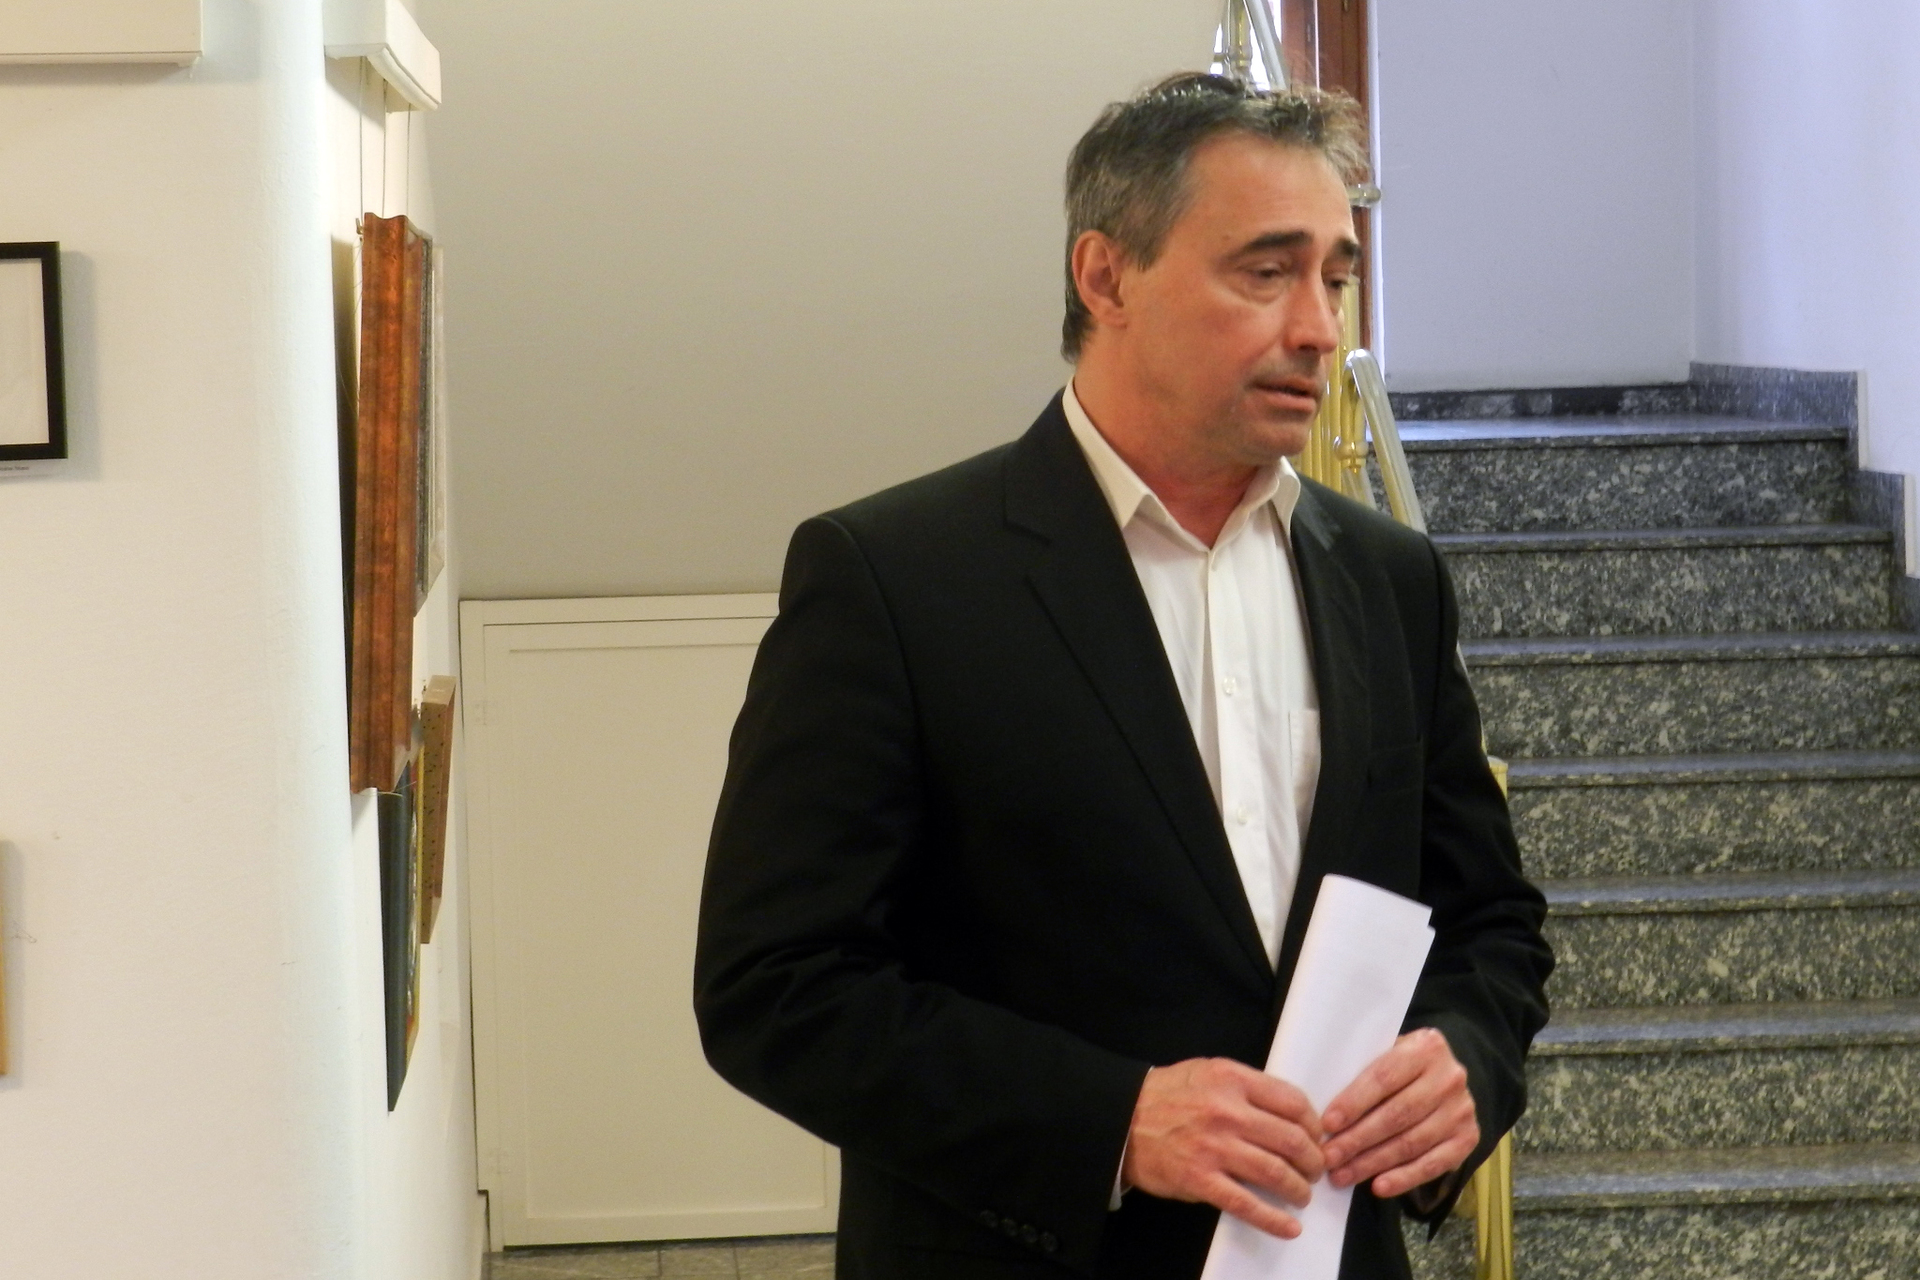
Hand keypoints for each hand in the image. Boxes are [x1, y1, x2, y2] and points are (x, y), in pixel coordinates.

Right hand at [1122, 1058, 1325, 1237]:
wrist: (1122, 1119)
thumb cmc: (1167, 1095)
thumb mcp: (1208, 1072)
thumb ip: (1247, 1087)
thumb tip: (1288, 1114)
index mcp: (1232, 1080)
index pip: (1293, 1101)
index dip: (1314, 1124)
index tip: (1316, 1137)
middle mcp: (1227, 1111)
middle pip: (1291, 1139)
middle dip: (1312, 1160)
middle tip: (1315, 1170)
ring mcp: (1214, 1147)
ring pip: (1275, 1172)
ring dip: (1298, 1189)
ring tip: (1302, 1195)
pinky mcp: (1200, 1179)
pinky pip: (1245, 1204)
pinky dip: (1273, 1219)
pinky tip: (1289, 1227)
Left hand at [1320, 1028, 1477, 1199]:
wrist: (1446, 1076)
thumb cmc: (1401, 1067)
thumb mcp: (1386, 1053)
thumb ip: (1363, 1070)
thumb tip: (1319, 1108)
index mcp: (1426, 1047)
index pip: (1383, 1077)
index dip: (1353, 1103)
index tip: (1327, 1124)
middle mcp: (1450, 1077)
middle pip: (1396, 1115)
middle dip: (1357, 1140)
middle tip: (1328, 1158)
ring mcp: (1462, 1110)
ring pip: (1411, 1143)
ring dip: (1373, 1163)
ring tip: (1343, 1175)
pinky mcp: (1469, 1138)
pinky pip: (1434, 1165)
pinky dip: (1404, 1178)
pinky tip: (1378, 1187)